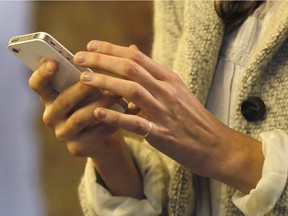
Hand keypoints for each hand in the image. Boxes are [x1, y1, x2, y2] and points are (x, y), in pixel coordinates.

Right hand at [29, 60, 122, 158]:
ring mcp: (63, 133)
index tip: (54, 62)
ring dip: (100, 104)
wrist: (105, 136)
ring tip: (118, 95)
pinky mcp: (77, 148)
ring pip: (80, 117)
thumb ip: (108, 68)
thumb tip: (132, 47)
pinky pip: (96, 133)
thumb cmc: (99, 104)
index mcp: (52, 96)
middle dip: (81, 89)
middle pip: (62, 100)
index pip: (37, 84)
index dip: (42, 73)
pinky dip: (111, 122)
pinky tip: (126, 115)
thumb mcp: (99, 86)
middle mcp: (52, 115)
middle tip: (96, 79)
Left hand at [75, 41, 263, 192]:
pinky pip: (136, 123)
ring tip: (84, 79)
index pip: (137, 57)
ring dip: (106, 83)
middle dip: (103, 61)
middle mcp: (167, 91)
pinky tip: (98, 112)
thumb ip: (153, 73)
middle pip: (131, 69)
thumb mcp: (176, 89)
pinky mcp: (162, 134)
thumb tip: (132, 52)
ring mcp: (165, 112)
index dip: (112, 49)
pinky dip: (116, 116)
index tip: (91, 46)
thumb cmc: (192, 117)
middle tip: (79, 58)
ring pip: (132, 90)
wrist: (214, 144)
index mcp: (169, 79)